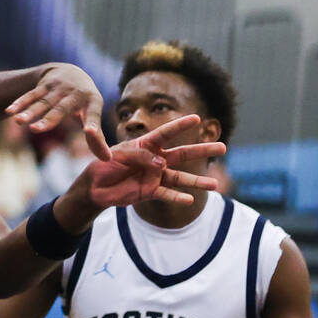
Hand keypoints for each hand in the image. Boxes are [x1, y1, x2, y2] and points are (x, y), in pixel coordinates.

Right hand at [5, 63, 110, 159]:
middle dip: (48, 119)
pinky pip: (31, 95)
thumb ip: (97, 138)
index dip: (92, 125)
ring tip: (18, 121)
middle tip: (36, 130)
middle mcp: (74, 94)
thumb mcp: (92, 114)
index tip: (89, 133)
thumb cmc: (83, 102)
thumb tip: (108, 160)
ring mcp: (57, 88)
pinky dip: (20, 102)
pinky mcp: (44, 85)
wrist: (70, 70)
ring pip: (42, 102)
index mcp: (92, 102)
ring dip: (29, 111)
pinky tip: (9, 111)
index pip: (92, 115)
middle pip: (60, 109)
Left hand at [80, 115, 225, 208]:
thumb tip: (162, 164)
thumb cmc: (105, 165)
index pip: (166, 133)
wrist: (95, 187)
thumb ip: (141, 156)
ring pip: (180, 177)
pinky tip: (190, 200)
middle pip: (182, 154)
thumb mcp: (120, 155)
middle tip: (223, 147)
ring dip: (197, 181)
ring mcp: (155, 176)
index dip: (181, 125)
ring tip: (215, 184)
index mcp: (146, 144)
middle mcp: (155, 159)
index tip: (197, 118)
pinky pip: (167, 194)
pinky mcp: (150, 191)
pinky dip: (177, 198)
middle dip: (201, 150)